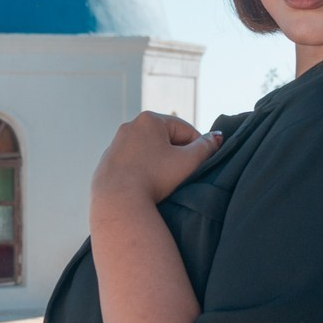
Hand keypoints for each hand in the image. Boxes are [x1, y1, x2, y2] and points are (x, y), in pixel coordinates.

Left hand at [92, 111, 219, 206]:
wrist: (119, 202)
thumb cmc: (155, 178)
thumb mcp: (188, 162)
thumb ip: (206, 147)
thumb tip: (216, 137)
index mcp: (150, 120)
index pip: (185, 130)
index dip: (198, 147)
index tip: (201, 165)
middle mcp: (130, 127)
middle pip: (165, 139)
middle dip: (177, 154)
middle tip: (183, 175)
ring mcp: (115, 145)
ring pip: (148, 152)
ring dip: (159, 163)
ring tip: (165, 183)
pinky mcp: (107, 163)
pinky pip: (132, 164)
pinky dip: (142, 171)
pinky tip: (147, 186)